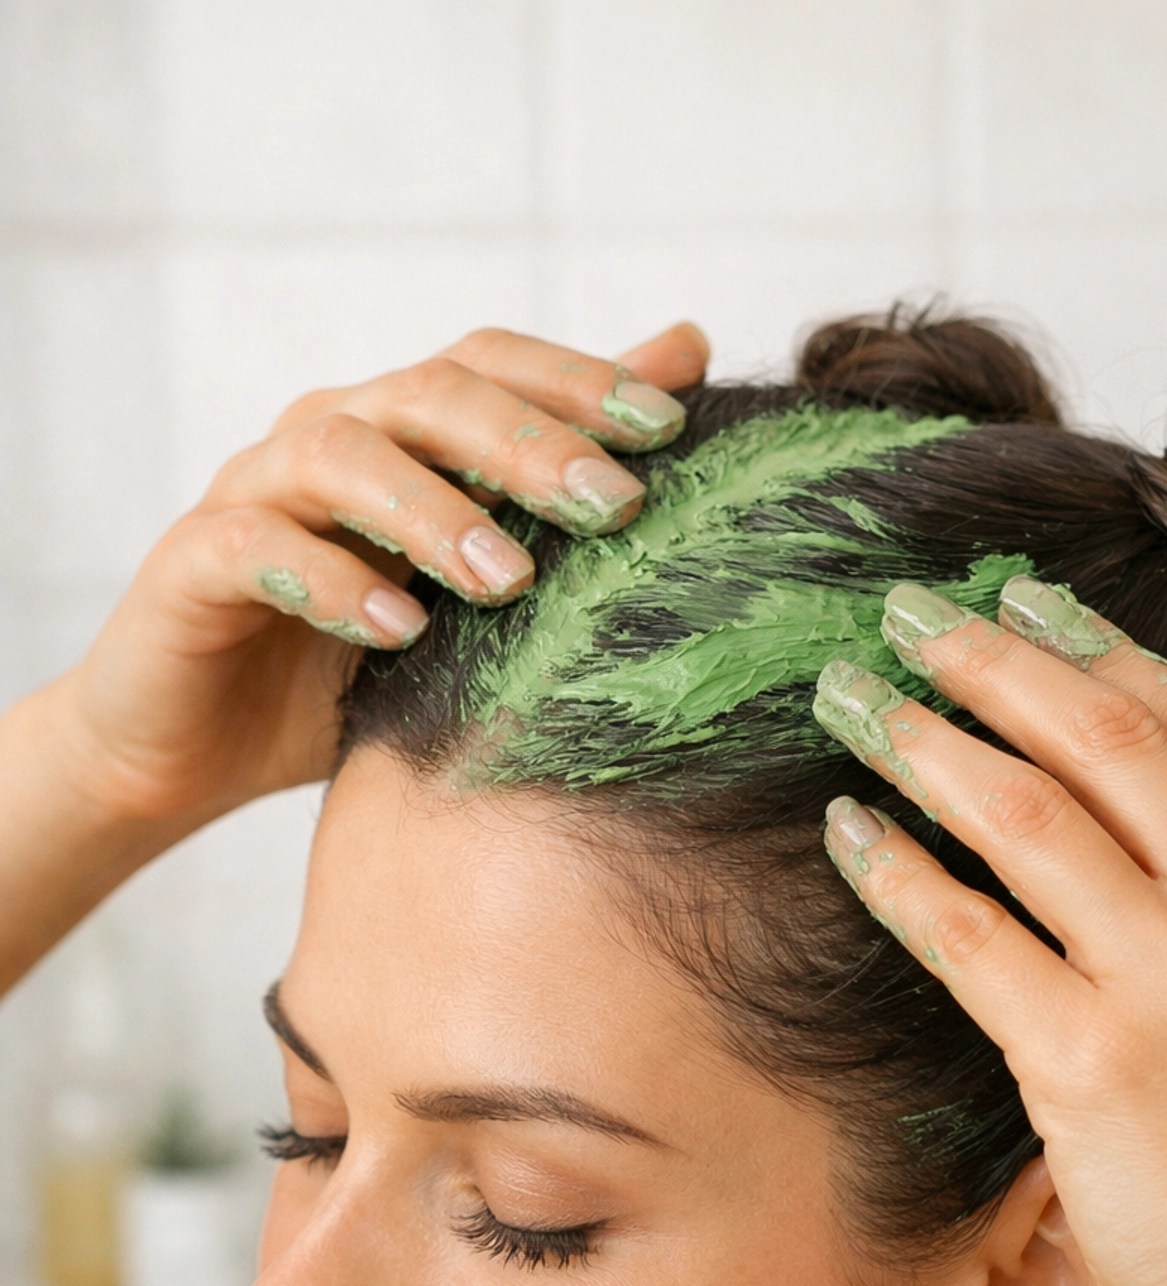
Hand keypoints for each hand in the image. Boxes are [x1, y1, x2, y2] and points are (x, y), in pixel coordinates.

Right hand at [47, 321, 708, 826]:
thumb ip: (556, 491)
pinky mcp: (189, 567)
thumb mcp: (470, 595)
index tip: (669, 428)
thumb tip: (686, 362)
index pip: (488, 366)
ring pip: (339, 455)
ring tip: (510, 582)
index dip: (576, 382)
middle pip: (426, 395)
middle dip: (528, 444)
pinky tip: (396, 628)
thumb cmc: (350, 667)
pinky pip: (253, 547)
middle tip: (615, 506)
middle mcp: (323, 440)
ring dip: (434, 512)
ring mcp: (250, 495)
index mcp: (394, 433)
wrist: (194, 750)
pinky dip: (328, 580)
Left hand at [815, 579, 1166, 1285]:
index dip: (1107, 656)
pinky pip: (970, 935)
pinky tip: (849, 834)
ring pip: (1028, 813)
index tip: (1037, 610)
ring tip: (858, 695)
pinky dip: (901, 873)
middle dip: (999, 657)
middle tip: (918, 614)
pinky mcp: (1092, 1066)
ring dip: (929, 737)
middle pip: (1109, 738)